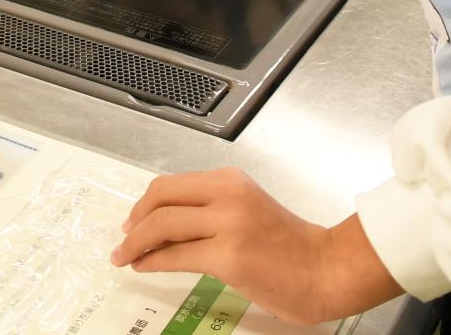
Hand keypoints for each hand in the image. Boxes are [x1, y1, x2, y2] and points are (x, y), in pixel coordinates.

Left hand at [111, 169, 402, 325]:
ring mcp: (228, 225)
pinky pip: (175, 256)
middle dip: (133, 220)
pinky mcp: (228, 256)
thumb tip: (168, 224)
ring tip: (124, 256)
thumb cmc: (293, 246)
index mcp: (231, 180)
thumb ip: (212, 209)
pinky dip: (151, 261)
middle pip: (160, 199)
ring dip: (135, 242)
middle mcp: (227, 195)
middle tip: (123, 238)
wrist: (328, 269)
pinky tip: (144, 266)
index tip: (133, 219)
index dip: (145, 203)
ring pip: (162, 225)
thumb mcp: (249, 210)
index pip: (172, 184)